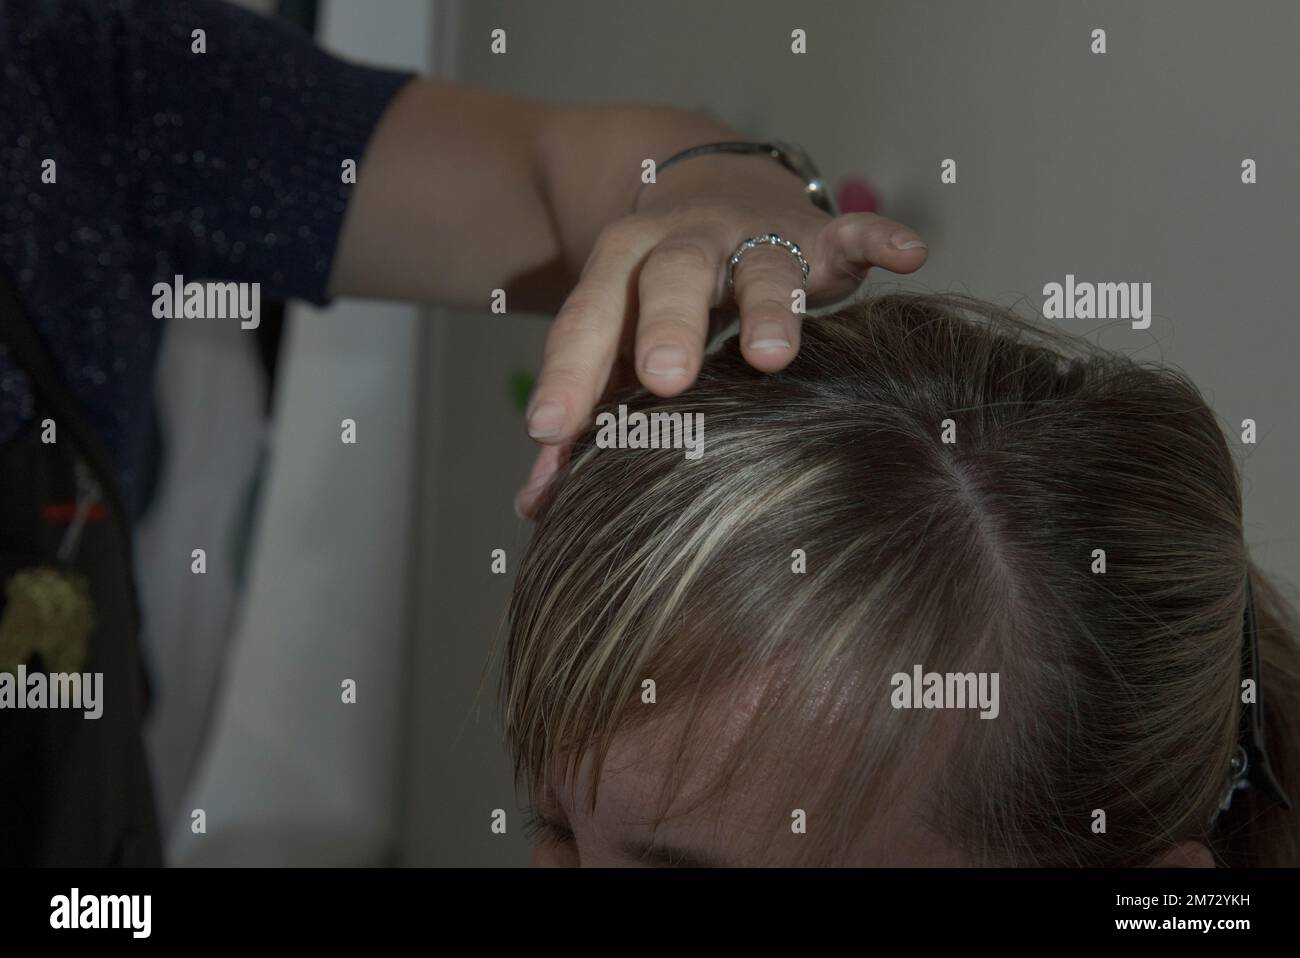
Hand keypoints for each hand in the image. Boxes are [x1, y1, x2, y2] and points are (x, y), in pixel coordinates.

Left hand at [515, 157, 927, 517]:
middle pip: (671, 278)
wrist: (707, 190)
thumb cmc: (656, 298)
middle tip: (667, 380)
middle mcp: (684, 245)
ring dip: (772, 306)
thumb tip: (535, 508)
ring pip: (764, 265)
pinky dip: (876, 240)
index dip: (570, 373)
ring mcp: (754, 237)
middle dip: (669, 325)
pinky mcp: (817, 235)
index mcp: (620, 270)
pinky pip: (849, 234)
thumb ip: (581, 418)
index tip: (550, 427)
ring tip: (774, 356)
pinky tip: (908, 255)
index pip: (589, 319)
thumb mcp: (614, 342)